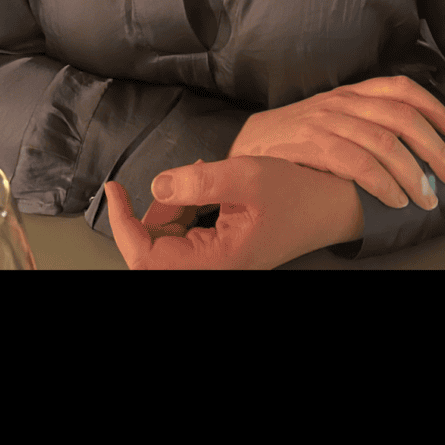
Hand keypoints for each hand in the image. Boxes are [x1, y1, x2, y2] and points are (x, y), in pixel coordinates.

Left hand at [103, 155, 362, 269]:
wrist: (329, 207)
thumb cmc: (296, 193)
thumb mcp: (247, 176)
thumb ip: (199, 182)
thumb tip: (156, 185)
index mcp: (216, 262)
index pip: (146, 257)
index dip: (122, 223)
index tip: (114, 188)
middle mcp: (213, 269)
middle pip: (153, 248)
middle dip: (156, 210)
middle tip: (183, 176)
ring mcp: (215, 262)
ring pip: (167, 239)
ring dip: (172, 206)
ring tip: (201, 176)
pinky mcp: (219, 252)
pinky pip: (184, 235)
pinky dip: (186, 208)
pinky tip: (204, 186)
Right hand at [228, 74, 444, 210]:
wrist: (247, 147)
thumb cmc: (295, 139)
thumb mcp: (331, 118)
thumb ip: (364, 122)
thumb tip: (411, 143)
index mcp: (350, 93)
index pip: (401, 88)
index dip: (435, 108)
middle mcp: (342, 102)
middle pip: (402, 117)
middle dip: (435, 149)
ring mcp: (326, 121)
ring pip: (385, 142)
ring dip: (414, 174)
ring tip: (427, 199)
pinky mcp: (312, 144)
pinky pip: (358, 163)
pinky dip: (383, 183)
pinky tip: (395, 200)